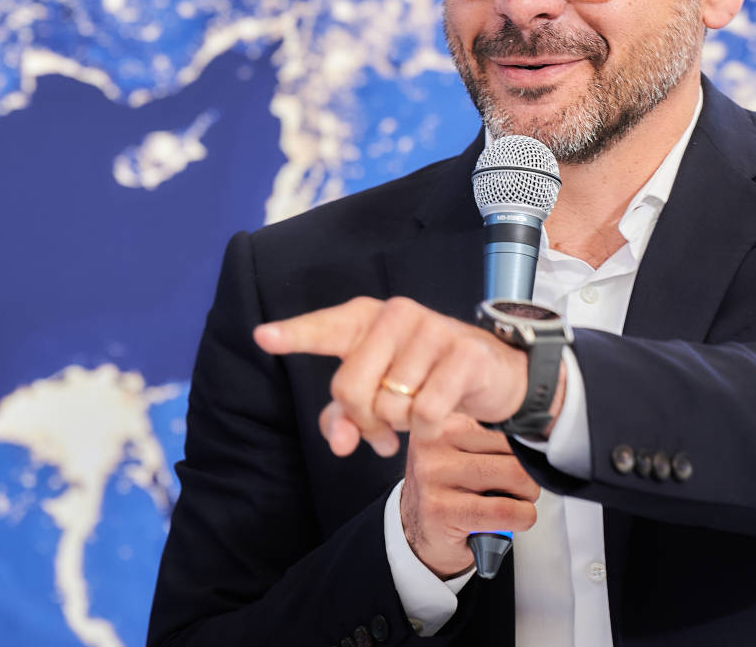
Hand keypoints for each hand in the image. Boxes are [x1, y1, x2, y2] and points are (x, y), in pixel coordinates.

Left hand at [253, 296, 551, 456]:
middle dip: (364, 421)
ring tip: (414, 417)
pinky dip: (427, 430)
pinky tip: (437, 420)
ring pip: (389, 405)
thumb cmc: (424, 379)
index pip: (326, 327)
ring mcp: (432, 329)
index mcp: (368, 318)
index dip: (293, 335)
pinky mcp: (463, 352)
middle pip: (350, 388)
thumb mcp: (379, 394)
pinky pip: (425, 413)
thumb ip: (345, 416)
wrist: (493, 374)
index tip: (262, 336)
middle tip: (382, 430)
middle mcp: (397, 314)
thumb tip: (340, 442)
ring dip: (401, 426)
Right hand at [401, 414, 539, 576]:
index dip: (524, 445)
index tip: (527, 458)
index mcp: (443, 421)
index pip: (504, 422)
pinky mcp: (440, 509)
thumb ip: (491, 438)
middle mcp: (432, 442)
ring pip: (513, 476)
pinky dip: (523, 516)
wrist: (415, 530)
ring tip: (520, 502)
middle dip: (529, 473)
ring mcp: (433, 475)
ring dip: (528, 495)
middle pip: (512, 448)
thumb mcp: (461, 450)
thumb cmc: (449, 489)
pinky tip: (518, 518)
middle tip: (525, 487)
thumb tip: (539, 439)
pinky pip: (503, 509)